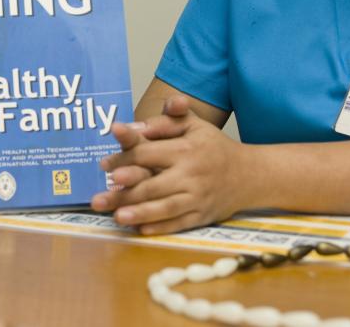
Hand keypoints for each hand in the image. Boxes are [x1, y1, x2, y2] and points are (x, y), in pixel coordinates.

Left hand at [90, 99, 246, 234]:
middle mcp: (191, 175)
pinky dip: (160, 228)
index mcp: (186, 149)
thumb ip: (168, 119)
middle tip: (99, 198)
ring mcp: (197, 198)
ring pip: (165, 208)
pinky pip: (179, 224)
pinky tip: (140, 230)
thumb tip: (141, 125)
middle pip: (152, 185)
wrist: (250, 175)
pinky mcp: (202, 216)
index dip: (123, 159)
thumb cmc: (215, 146)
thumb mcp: (196, 125)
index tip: (104, 166)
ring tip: (117, 217)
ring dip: (139, 214)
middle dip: (124, 192)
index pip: (148, 154)